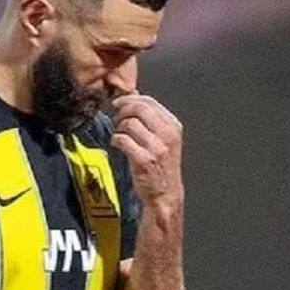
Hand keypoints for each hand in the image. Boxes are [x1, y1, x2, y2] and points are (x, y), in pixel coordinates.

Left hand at [111, 94, 183, 211]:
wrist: (165, 194)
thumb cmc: (162, 167)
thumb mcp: (163, 139)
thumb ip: (151, 118)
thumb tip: (134, 96)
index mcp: (173, 126)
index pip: (150, 101)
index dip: (130, 99)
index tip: (119, 103)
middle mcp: (167, 135)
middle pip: (139, 108)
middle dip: (122, 110)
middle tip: (116, 118)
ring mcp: (156, 148)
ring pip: (129, 123)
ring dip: (118, 127)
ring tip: (119, 134)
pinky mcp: (143, 160)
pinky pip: (123, 139)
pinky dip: (115, 140)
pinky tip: (116, 144)